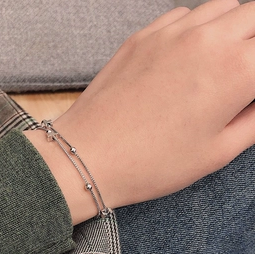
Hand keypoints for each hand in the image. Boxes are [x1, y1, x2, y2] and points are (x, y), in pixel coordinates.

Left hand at [26, 0, 254, 223]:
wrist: (89, 156)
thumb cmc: (151, 163)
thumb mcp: (216, 152)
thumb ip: (253, 121)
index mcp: (237, 71)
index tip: (250, 93)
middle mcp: (208, 40)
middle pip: (254, 17)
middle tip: (244, 75)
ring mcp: (171, 33)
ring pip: (221, 8)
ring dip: (232, 29)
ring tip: (222, 62)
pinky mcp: (142, 37)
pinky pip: (183, 16)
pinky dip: (197, 28)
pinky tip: (189, 54)